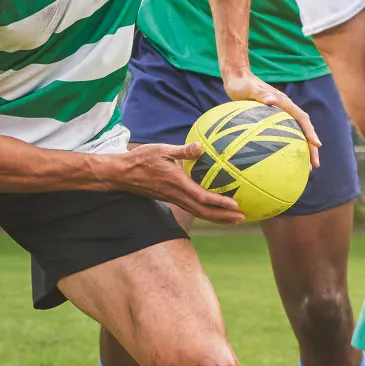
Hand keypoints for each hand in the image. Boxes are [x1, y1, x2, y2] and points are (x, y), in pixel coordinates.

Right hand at [108, 140, 244, 225]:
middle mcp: (176, 195)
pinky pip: (192, 209)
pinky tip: (214, 211)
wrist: (121, 174)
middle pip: (203, 212)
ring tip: (234, 219)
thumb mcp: (161, 149)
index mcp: (177, 183)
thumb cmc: (141, 159)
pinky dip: (206, 213)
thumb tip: (200, 146)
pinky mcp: (171, 199)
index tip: (235, 204)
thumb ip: (182, 150)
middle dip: (223, 217)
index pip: (201, 197)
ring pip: (198, 213)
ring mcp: (173, 199)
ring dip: (217, 218)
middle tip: (242, 218)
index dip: (219, 202)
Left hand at [221, 70, 320, 166]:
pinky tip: (282, 159)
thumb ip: (260, 94)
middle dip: (311, 148)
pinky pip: (283, 134)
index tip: (317, 145)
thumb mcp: (249, 90)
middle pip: (303, 130)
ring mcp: (279, 114)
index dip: (310, 132)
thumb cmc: (241, 84)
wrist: (236, 78)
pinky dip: (287, 146)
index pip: (302, 119)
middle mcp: (285, 109)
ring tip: (304, 167)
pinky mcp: (271, 118)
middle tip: (314, 165)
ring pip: (295, 133)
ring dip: (302, 149)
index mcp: (284, 103)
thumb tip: (272, 101)